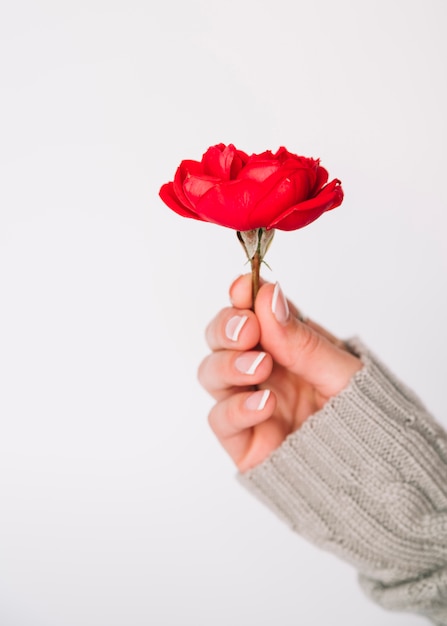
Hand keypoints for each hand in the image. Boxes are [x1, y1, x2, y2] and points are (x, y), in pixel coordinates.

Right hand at [198, 275, 362, 471]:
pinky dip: (235, 408)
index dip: (243, 296)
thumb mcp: (344, 373)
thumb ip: (304, 340)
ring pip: (211, 372)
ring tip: (259, 367)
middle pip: (222, 338)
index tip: (243, 287)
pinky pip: (220, 418)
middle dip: (227, 327)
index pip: (255, 311)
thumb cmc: (366, 419)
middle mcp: (264, 369)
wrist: (375, 477)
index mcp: (288, 345)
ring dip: (227, 364)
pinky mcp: (243, 439)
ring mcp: (250, 402)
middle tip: (247, 330)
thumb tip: (270, 298)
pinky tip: (264, 406)